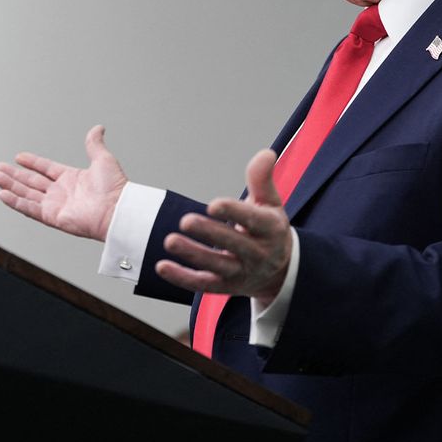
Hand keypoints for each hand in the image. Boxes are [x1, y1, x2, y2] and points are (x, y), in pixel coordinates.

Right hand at [0, 125, 126, 241]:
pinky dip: (16, 202)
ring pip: (27, 194)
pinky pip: (30, 209)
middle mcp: (62, 192)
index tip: (18, 157)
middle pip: (32, 182)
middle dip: (14, 175)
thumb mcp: (103, 159)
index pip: (46, 169)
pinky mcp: (52, 217)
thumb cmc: (115, 188)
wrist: (117, 210)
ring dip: (11, 186)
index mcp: (72, 179)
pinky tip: (3, 194)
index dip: (32, 163)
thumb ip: (94, 144)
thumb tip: (98, 128)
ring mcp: (56, 205)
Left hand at [156, 148, 291, 304]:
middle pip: (233, 244)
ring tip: (170, 241)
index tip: (213, 204)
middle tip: (185, 220)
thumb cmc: (268, 229)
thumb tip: (266, 154)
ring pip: (216, 265)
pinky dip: (182, 277)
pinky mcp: (224, 287)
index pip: (254, 220)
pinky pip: (202, 284)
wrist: (278, 271)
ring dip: (192, 254)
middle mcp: (259, 254)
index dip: (234, 212)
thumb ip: (262, 179)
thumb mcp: (271, 203)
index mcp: (271, 229)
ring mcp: (241, 273)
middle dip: (210, 233)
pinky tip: (162, 266)